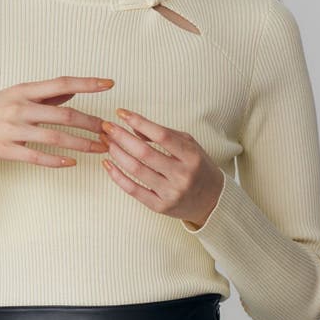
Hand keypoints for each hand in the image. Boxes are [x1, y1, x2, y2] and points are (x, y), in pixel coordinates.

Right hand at [0, 76, 113, 169]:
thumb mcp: (15, 95)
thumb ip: (44, 95)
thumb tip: (72, 91)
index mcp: (24, 90)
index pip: (62, 83)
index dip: (87, 83)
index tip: (109, 84)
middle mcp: (19, 107)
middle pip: (64, 114)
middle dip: (92, 123)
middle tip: (110, 130)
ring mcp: (12, 129)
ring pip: (55, 137)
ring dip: (82, 144)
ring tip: (100, 149)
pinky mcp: (5, 149)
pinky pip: (36, 156)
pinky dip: (57, 160)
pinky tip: (73, 163)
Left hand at [98, 108, 224, 228]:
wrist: (212, 201)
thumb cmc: (198, 167)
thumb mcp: (189, 145)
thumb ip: (164, 134)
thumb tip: (133, 126)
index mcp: (191, 156)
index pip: (161, 135)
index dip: (139, 122)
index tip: (121, 113)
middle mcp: (182, 175)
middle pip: (144, 152)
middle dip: (121, 137)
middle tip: (107, 127)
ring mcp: (171, 192)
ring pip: (136, 170)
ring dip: (116, 153)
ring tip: (106, 142)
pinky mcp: (160, 206)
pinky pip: (133, 190)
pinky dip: (117, 176)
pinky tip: (107, 164)